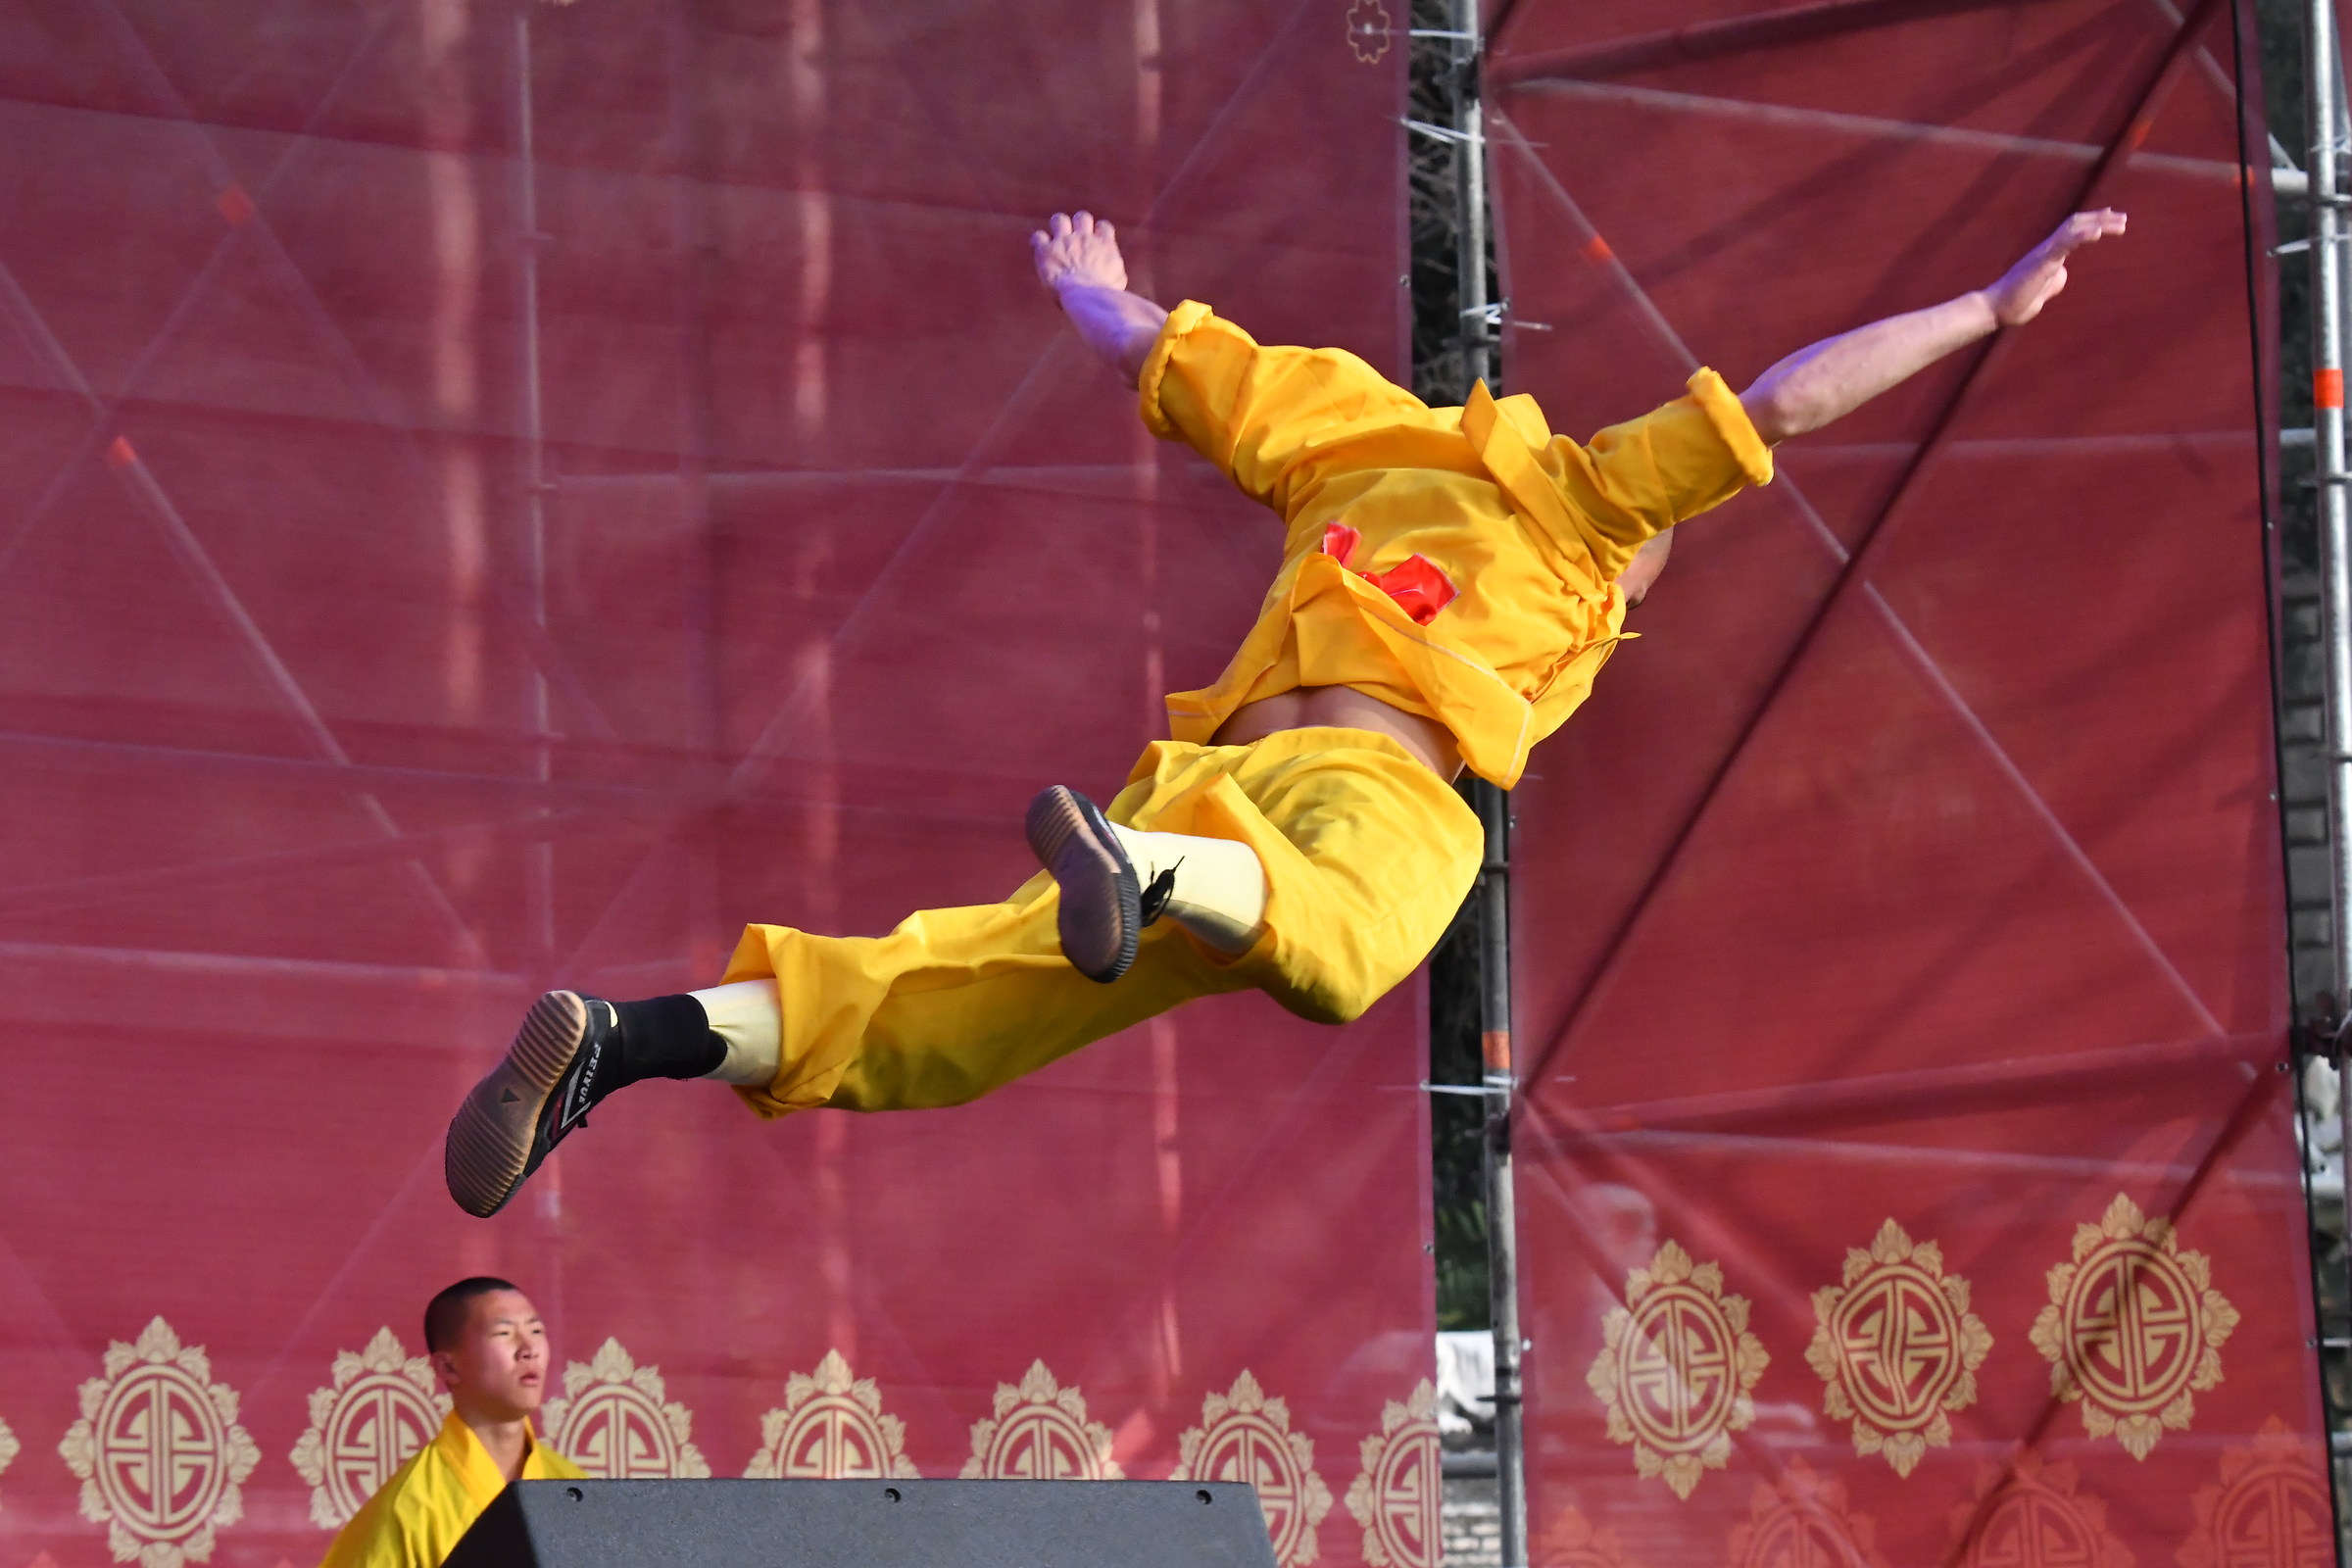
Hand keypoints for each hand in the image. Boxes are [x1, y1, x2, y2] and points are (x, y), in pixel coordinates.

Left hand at [1031, 210, 1127, 293]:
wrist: (1086, 295)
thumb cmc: (1104, 293)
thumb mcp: (1118, 280)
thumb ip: (1115, 270)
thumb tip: (1114, 271)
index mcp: (1104, 244)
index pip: (1103, 227)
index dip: (1099, 232)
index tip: (1095, 242)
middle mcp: (1084, 238)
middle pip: (1082, 217)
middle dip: (1078, 225)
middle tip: (1075, 240)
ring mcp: (1064, 242)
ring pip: (1059, 220)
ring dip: (1058, 227)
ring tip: (1057, 239)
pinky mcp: (1046, 251)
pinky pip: (1039, 237)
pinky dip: (1038, 240)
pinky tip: (1038, 247)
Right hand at [1980, 208, 2126, 326]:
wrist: (1996, 310)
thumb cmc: (2015, 303)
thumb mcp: (2042, 291)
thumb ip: (2054, 280)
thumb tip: (2063, 275)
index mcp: (2047, 256)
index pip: (2071, 231)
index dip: (2092, 222)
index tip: (2112, 219)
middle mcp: (2045, 249)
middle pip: (2075, 224)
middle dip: (2100, 218)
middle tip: (2122, 218)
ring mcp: (2043, 254)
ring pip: (2072, 230)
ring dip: (2099, 225)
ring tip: (2120, 225)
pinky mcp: (2041, 263)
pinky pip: (2063, 244)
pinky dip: (2082, 235)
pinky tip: (2097, 232)